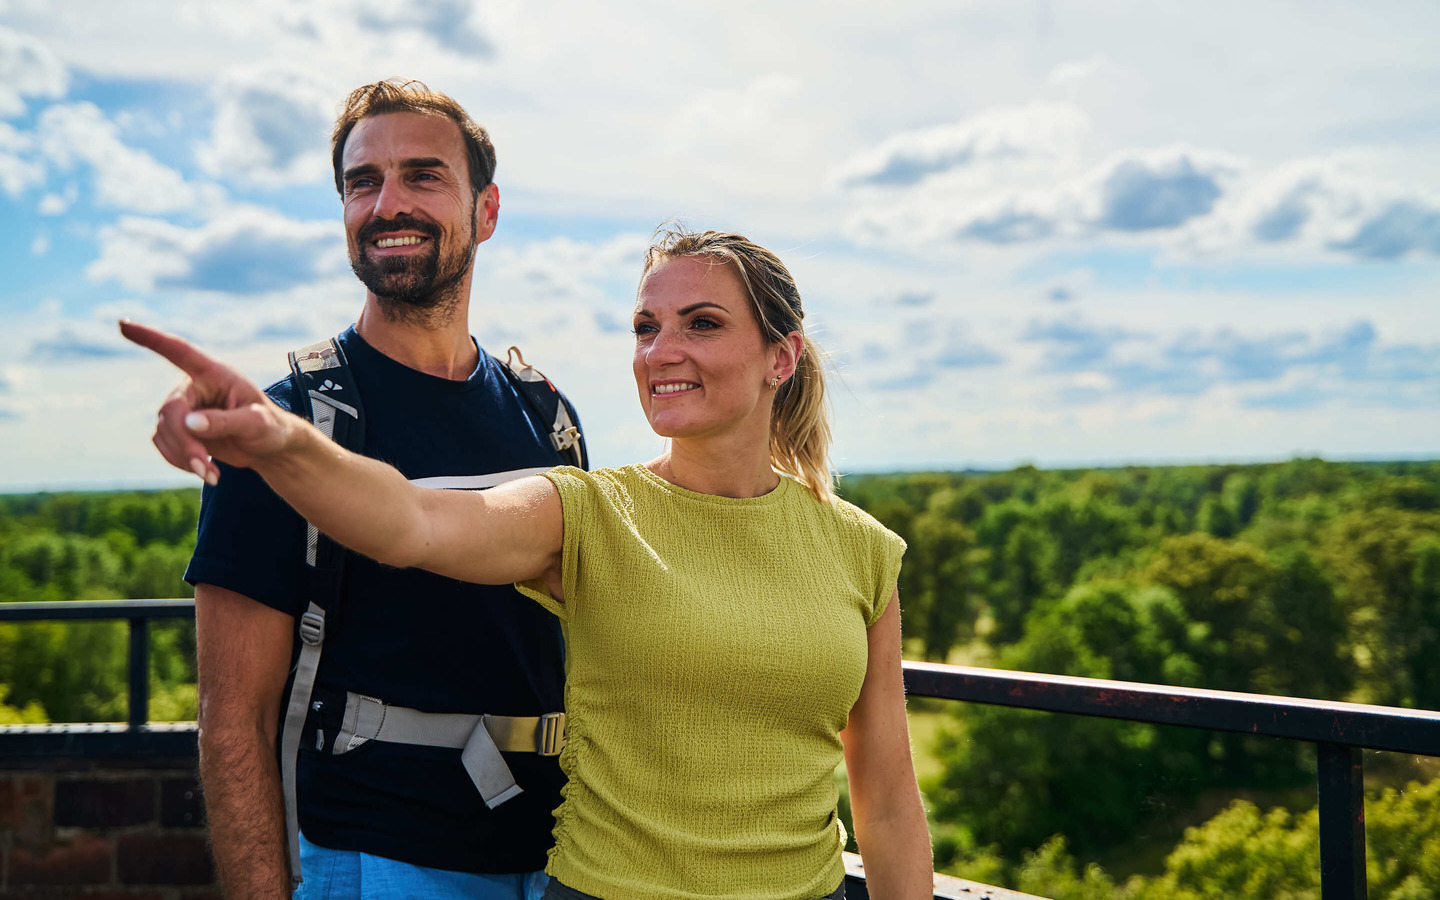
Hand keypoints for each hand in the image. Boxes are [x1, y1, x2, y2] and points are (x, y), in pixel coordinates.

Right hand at [120, 321, 294, 482]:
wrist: (269, 446)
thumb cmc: (270, 427)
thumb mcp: (257, 424)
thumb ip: (225, 421)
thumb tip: (189, 422)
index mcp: (215, 373)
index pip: (179, 351)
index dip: (150, 338)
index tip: (123, 323)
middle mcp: (194, 387)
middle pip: (171, 411)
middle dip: (184, 442)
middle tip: (205, 468)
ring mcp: (183, 408)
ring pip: (164, 431)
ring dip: (183, 456)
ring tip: (212, 475)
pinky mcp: (178, 429)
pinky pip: (164, 444)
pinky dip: (180, 461)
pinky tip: (205, 471)